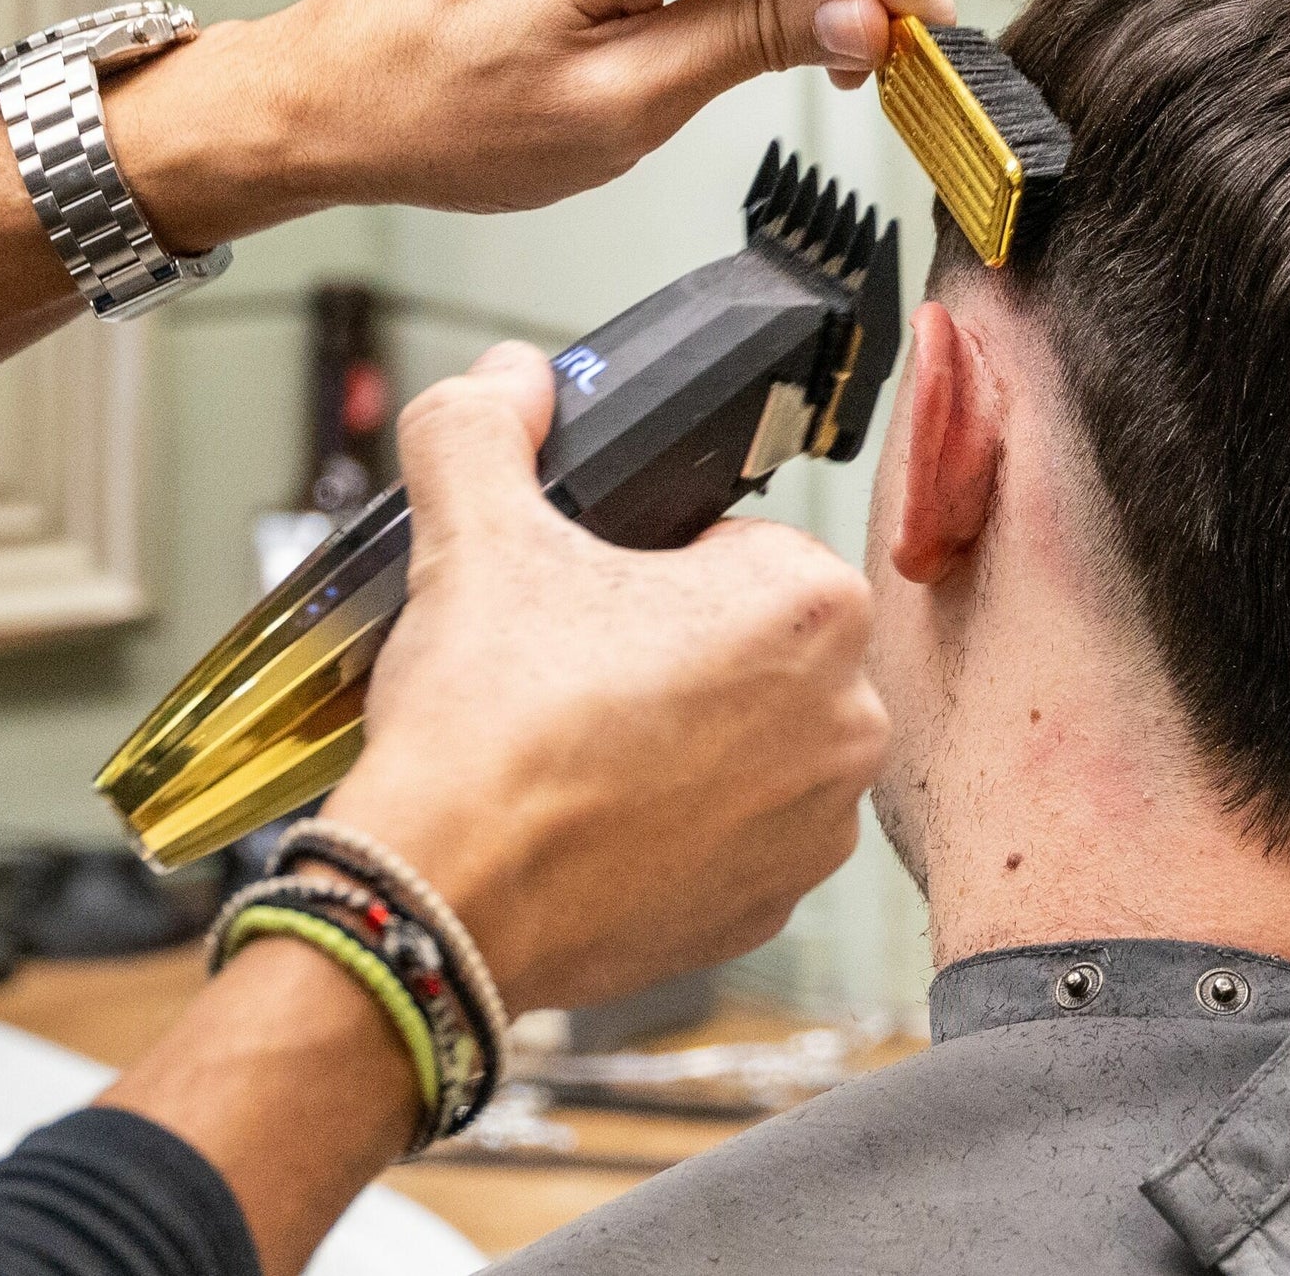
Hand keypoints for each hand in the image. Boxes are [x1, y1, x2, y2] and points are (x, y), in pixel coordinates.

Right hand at [318, 343, 887, 1009]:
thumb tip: (508, 378)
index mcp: (809, 607)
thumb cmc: (484, 728)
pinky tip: (592, 816)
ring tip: (578, 743)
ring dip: (684, 735)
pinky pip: (730, 837)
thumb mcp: (472, 530)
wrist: (442, 899)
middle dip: (675, 645)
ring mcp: (813, 830)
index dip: (655, 559)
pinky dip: (673, 825)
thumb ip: (486, 425)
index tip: (593, 591)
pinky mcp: (766, 912)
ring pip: (748, 742)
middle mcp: (847, 722)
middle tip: (573, 665)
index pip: (744, 545)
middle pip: (755, 645)